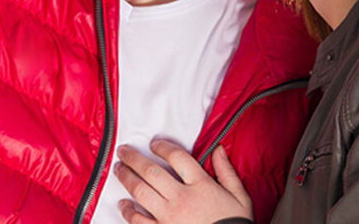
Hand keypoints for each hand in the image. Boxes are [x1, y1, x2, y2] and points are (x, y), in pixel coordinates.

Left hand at [114, 141, 251, 223]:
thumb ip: (227, 172)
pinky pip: (138, 221)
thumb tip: (218, 150)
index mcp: (201, 185)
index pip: (177, 157)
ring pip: (141, 191)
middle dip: (134, 158)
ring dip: (126, 178)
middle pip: (151, 171)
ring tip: (119, 169)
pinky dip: (128, 211)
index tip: (154, 143)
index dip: (162, 146)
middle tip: (123, 151)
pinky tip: (123, 204)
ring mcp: (169, 217)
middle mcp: (182, 199)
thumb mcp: (240, 197)